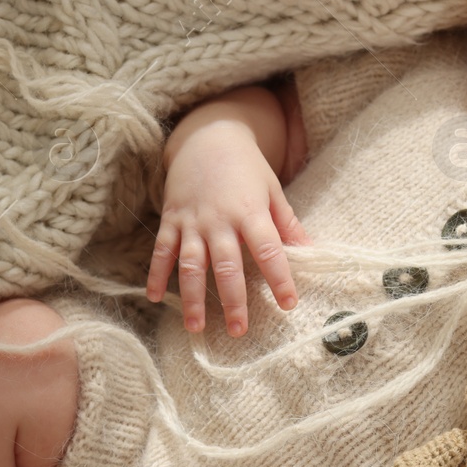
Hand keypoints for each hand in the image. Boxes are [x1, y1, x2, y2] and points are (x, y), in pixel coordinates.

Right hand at [146, 124, 310, 336]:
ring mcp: (192, 221)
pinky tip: (154, 298)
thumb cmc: (246, 167)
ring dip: (192, 297)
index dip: (279, 277)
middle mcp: (220, 219)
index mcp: (251, 211)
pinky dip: (156, 274)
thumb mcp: (272, 190)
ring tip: (197, 327)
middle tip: (239, 330)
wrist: (207, 136)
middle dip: (233, 300)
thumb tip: (311, 251)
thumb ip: (288, 223)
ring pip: (191, 264)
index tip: (288, 303)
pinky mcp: (171, 219)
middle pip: (227, 265)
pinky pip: (162, 250)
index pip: (268, 249)